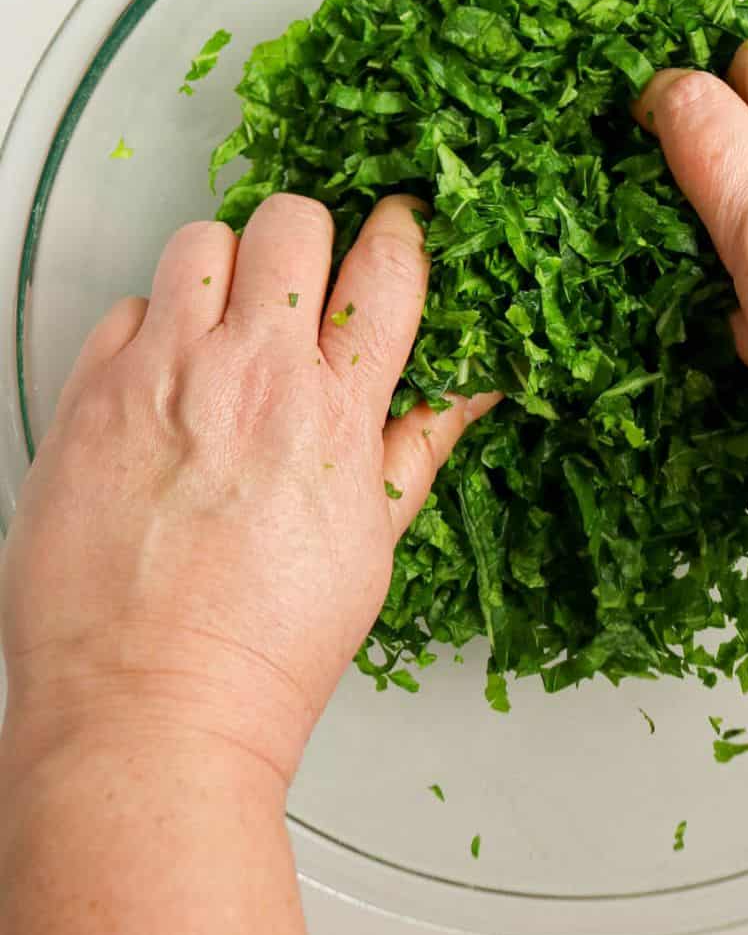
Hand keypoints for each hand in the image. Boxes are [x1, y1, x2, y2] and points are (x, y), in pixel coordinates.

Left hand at [0, 194, 494, 785]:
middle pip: (292, 222)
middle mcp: (248, 377)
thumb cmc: (260, 649)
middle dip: (307, 238)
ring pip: (201, 241)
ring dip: (222, 268)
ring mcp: (161, 379)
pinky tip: (160, 377)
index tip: (398, 226)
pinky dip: (146, 327)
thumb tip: (473, 386)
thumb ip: (420, 442)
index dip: (403, 229)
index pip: (388, 266)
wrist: (148, 711)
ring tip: (221, 321)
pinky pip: (122, 307)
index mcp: (333, 413)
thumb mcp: (373, 542)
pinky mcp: (88, 398)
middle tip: (299, 283)